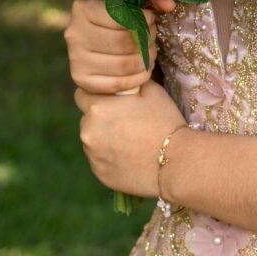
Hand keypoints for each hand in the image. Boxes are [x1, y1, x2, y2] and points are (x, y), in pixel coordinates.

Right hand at [64, 0, 176, 93]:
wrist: (98, 42)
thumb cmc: (118, 19)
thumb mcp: (131, 1)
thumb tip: (168, 4)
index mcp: (83, 8)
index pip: (119, 16)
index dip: (142, 19)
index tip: (151, 19)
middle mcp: (74, 33)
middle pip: (123, 41)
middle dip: (146, 40)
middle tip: (153, 39)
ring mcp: (76, 58)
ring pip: (123, 63)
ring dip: (145, 59)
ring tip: (150, 53)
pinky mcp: (82, 79)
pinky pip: (118, 83)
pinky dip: (138, 78)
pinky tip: (144, 70)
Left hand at [74, 79, 186, 196]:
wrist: (175, 162)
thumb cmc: (163, 121)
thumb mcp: (151, 90)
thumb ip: (130, 83)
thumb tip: (126, 81)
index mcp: (97, 108)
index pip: (82, 95)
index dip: (97, 94)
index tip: (112, 98)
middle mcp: (88, 132)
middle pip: (88, 119)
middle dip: (102, 117)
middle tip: (126, 120)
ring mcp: (92, 156)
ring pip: (93, 140)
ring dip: (105, 137)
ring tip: (131, 140)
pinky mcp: (100, 174)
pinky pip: (100, 160)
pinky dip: (110, 156)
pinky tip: (131, 156)